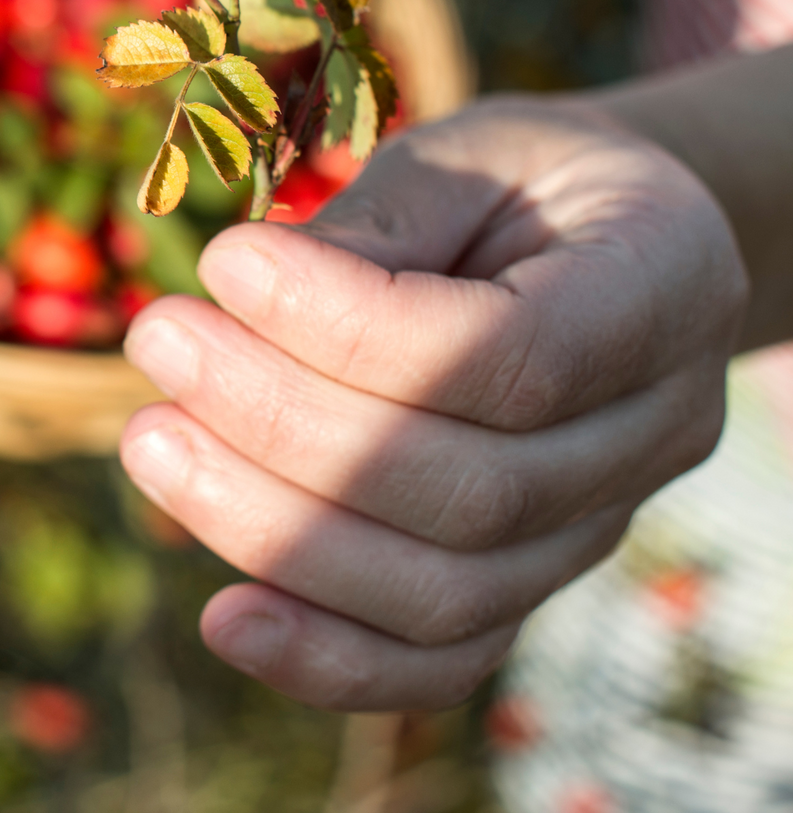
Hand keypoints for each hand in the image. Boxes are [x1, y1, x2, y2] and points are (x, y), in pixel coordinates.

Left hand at [120, 96, 747, 711]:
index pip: (510, 356)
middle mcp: (652, 432)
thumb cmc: (518, 182)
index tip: (224, 262)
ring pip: (444, 593)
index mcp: (661, 288)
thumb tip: (249, 294)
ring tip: (152, 440)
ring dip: (273, 529)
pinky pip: (442, 660)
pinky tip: (221, 617)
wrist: (596, 247)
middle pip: (466, 490)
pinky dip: (328, 659)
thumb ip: (383, 220)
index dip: (350, 327)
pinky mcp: (527, 583)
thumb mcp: (468, 153)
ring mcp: (594, 527)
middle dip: (281, 423)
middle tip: (160, 339)